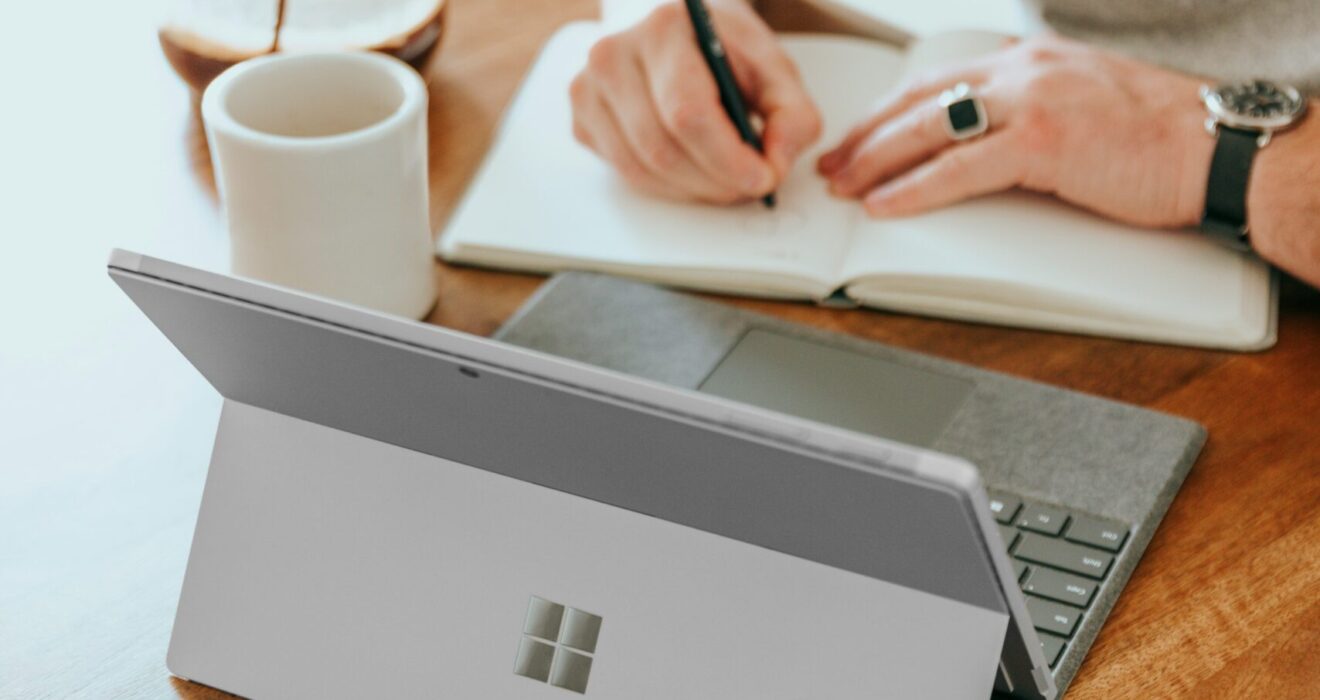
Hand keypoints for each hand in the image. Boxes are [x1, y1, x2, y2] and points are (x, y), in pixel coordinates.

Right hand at [570, 0, 821, 203]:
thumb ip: (792, 115)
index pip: (688, 113)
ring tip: (725, 179)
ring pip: (641, 170)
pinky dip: (668, 186)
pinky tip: (692, 167)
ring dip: (693, 189)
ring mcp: (589, 89)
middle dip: (715, 181)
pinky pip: (627, 175)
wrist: (680, 35)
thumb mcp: (774, 70)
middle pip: (662, 149)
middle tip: (750, 184)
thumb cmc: (724, 52)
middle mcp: (614, 55)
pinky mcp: (582, 121)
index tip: (762, 178)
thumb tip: (776, 164)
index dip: (727, 158)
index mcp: (664, 29)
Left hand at [817, 35, 1213, 228]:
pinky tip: (885, 204)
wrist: (1215, 146)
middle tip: (831, 164)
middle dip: (867, 136)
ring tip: (844, 186)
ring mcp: (1030, 101)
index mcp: (1029, 60)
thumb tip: (979, 146)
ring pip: (928, 129)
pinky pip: (959, 168)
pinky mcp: (1041, 141)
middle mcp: (1022, 70)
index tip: (859, 137)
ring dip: (876, 161)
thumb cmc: (1156, 136)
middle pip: (919, 101)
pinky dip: (915, 189)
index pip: (937, 81)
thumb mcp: (1079, 104)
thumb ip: (1027, 114)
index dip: (889, 112)